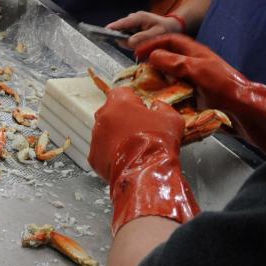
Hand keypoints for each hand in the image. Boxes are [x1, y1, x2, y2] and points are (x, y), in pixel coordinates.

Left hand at [89, 87, 198, 234]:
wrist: (147, 173)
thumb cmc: (158, 144)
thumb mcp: (171, 118)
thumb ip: (163, 107)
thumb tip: (158, 106)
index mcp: (119, 103)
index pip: (122, 92)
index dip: (134, 101)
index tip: (141, 109)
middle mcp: (103, 117)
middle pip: (112, 112)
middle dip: (123, 118)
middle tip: (139, 130)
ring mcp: (96, 137)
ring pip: (105, 132)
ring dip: (116, 136)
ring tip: (133, 147)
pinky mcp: (93, 157)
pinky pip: (102, 151)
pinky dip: (111, 154)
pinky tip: (125, 159)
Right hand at [108, 11, 182, 48]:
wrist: (173, 26)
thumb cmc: (166, 29)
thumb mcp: (156, 34)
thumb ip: (142, 38)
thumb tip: (128, 41)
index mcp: (138, 18)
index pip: (121, 23)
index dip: (111, 29)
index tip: (102, 33)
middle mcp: (133, 18)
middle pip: (121, 31)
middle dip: (126, 40)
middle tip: (139, 46)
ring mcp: (132, 22)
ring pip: (124, 34)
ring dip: (130, 42)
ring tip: (144, 43)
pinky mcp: (133, 27)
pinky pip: (128, 36)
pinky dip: (133, 41)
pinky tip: (142, 42)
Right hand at [136, 34, 265, 153]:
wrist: (245, 111)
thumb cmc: (223, 86)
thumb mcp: (197, 70)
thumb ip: (175, 62)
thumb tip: (152, 55)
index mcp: (195, 53)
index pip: (170, 41)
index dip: (153, 43)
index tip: (137, 52)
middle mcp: (195, 66)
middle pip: (169, 60)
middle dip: (153, 64)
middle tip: (139, 72)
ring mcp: (196, 83)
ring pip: (172, 80)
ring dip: (159, 83)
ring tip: (145, 90)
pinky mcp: (197, 99)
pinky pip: (178, 96)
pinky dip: (168, 99)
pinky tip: (159, 105)